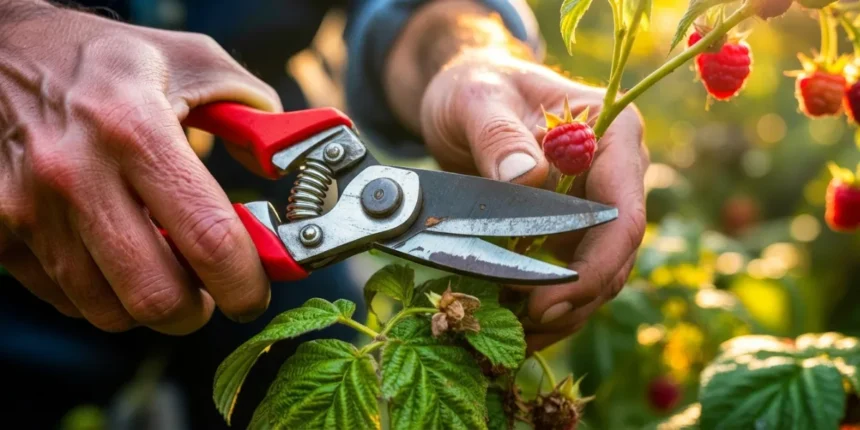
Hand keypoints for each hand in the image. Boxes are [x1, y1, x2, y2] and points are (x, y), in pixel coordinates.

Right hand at [0, 3, 279, 333]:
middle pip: (156, 295)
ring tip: (165, 270)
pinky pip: (66, 299)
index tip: (255, 291)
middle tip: (211, 292)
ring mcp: (29, 208)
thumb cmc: (108, 59)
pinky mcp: (0, 230)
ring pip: (108, 310)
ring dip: (150, 304)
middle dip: (198, 310)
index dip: (244, 283)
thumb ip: (256, 114)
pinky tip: (117, 257)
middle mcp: (76, 174)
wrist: (5, 48)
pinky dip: (103, 294)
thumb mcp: (195, 62)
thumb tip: (281, 169)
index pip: (209, 239)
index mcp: (135, 128)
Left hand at [419, 54, 647, 351]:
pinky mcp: (571, 232)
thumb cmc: (476, 88)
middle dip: (575, 299)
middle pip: (616, 256)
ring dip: (562, 313)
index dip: (594, 266)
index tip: (546, 300)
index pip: (624, 214)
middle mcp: (617, 177)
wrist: (465, 98)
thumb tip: (527, 176)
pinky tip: (515, 327)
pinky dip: (547, 306)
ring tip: (514, 336)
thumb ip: (499, 135)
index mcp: (614, 137)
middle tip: (524, 328)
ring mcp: (596, 209)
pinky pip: (571, 278)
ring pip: (598, 277)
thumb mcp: (478, 100)